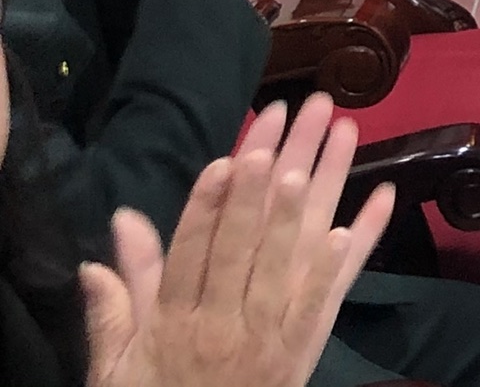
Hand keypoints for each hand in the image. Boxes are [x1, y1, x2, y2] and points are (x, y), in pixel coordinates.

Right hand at [82, 92, 393, 386]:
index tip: (225, 159)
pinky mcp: (303, 348)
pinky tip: (355, 224)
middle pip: (244, 244)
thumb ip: (116, 300)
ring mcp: (267, 336)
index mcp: (173, 324)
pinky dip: (341, 263)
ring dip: (307, 204)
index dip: (207, 207)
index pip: (190, 256)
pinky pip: (325, 302)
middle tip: (282, 124)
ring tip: (323, 153)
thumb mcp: (118, 364)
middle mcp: (223, 324)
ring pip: (289, 261)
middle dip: (263, 181)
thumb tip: (118, 225)